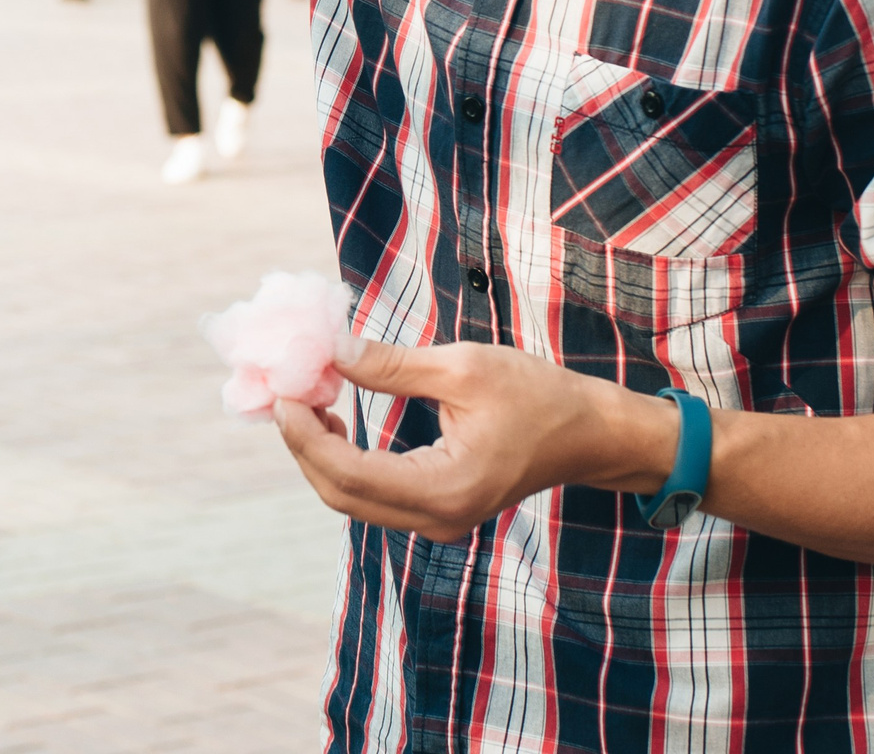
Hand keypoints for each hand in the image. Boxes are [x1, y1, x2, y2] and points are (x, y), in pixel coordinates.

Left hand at [274, 337, 677, 541]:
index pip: (348, 474)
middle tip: (283, 389)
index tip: (281, 391)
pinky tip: (333, 416)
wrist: (592, 434)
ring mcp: (437, 521)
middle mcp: (437, 518)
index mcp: (446, 489)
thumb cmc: (539, 396)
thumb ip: (392, 365)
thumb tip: (329, 352)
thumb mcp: (464, 367)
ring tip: (306, 395)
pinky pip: (372, 493)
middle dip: (302, 443)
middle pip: (340, 493)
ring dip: (319, 451)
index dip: (304, 435)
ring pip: (352, 497)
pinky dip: (342, 458)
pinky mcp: (437, 510)